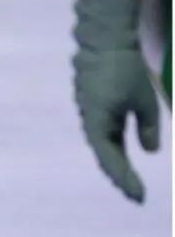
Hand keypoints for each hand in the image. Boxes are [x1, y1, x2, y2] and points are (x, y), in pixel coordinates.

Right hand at [74, 45, 160, 202]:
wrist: (105, 39)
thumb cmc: (126, 69)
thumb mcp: (145, 100)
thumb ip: (148, 127)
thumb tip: (150, 150)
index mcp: (97, 122)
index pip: (111, 160)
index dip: (125, 180)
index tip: (140, 197)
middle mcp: (88, 119)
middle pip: (103, 155)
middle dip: (119, 175)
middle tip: (135, 193)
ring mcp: (87, 109)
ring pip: (101, 142)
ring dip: (114, 161)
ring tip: (128, 178)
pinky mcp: (91, 100)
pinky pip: (101, 129)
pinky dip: (112, 144)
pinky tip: (120, 148)